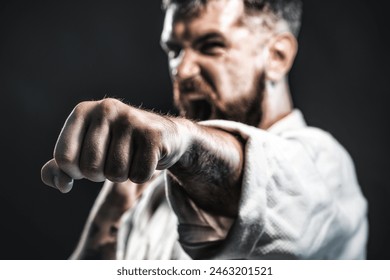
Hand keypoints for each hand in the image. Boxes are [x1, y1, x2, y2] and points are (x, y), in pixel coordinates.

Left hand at [41, 98, 191, 192]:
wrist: (166, 135)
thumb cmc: (119, 146)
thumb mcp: (85, 151)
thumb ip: (61, 167)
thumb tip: (62, 184)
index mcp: (83, 111)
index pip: (64, 158)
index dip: (75, 171)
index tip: (90, 161)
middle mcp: (106, 109)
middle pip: (90, 168)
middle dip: (102, 174)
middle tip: (114, 159)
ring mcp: (131, 120)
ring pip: (115, 174)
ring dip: (123, 175)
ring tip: (132, 157)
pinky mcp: (153, 135)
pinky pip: (138, 176)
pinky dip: (142, 175)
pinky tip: (148, 158)